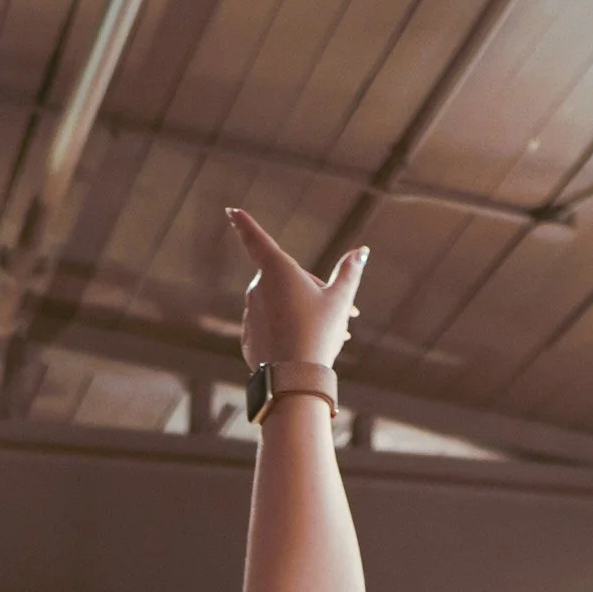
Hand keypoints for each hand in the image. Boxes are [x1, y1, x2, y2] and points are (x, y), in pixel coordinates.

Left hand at [227, 205, 367, 376]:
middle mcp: (257, 288)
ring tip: (328, 335)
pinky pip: (270, 328)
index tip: (231, 211)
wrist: (294, 380)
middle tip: (342, 315)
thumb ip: (349, 273)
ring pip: (279, 305)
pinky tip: (305, 349)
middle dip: (311, 290)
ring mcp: (250, 314)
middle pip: (285, 279)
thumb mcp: (340, 301)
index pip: (255, 238)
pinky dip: (287, 333)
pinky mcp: (249, 339)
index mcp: (277, 269)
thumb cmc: (318, 333)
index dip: (243, 223)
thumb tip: (361, 251)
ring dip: (302, 313)